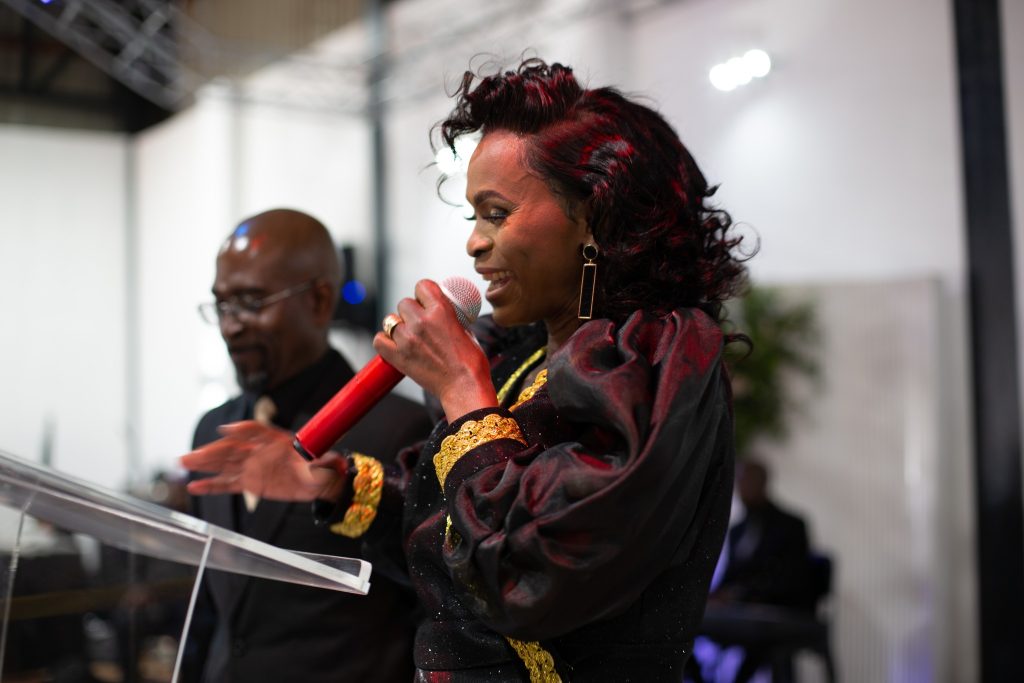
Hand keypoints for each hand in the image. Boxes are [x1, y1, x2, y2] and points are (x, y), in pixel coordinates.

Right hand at [181, 421, 342, 501]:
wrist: (320, 480)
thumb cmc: (321, 464)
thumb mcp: (323, 460)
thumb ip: (317, 460)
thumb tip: (320, 458)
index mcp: (276, 440)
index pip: (255, 431)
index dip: (241, 429)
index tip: (227, 431)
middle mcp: (260, 451)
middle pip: (232, 449)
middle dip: (211, 452)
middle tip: (190, 455)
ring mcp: (253, 467)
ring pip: (225, 465)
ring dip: (204, 465)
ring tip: (183, 463)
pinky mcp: (251, 483)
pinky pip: (229, 484)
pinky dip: (212, 486)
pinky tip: (194, 487)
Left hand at [374, 279, 496, 421]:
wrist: (465, 387)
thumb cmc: (471, 363)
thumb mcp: (466, 330)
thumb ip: (450, 318)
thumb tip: (441, 313)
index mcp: (441, 310)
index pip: (422, 286)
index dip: (423, 293)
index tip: (425, 301)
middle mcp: (421, 321)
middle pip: (404, 303)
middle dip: (411, 311)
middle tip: (419, 323)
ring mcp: (407, 339)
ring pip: (390, 320)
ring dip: (398, 326)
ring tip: (408, 336)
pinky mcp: (398, 356)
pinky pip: (379, 340)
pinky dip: (384, 341)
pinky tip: (394, 344)